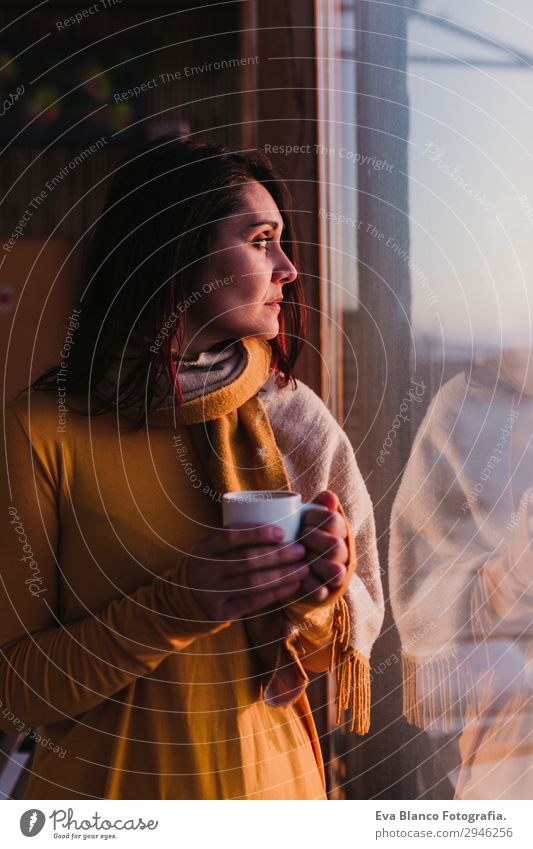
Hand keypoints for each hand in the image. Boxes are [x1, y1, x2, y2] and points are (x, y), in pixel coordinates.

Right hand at [187, 524, 309, 621]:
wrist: (185, 599)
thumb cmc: (212, 565)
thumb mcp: (214, 548)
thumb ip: (236, 538)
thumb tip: (281, 524)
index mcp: (205, 547)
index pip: (231, 535)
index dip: (258, 533)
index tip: (282, 532)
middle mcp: (206, 569)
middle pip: (248, 560)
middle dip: (279, 555)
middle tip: (301, 550)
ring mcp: (212, 592)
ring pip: (253, 582)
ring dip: (283, 574)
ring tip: (303, 568)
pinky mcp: (220, 612)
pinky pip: (253, 601)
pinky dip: (275, 593)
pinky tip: (292, 586)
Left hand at [296, 490, 349, 604]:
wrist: (296, 565)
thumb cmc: (303, 535)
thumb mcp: (310, 519)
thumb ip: (320, 506)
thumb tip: (329, 497)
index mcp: (340, 531)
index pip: (333, 520)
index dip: (315, 518)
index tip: (303, 519)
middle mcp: (343, 552)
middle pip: (335, 545)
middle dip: (312, 539)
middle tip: (299, 536)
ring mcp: (336, 574)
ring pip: (335, 570)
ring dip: (313, 562)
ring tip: (299, 556)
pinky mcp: (325, 593)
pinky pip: (320, 592)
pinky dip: (308, 585)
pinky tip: (297, 576)